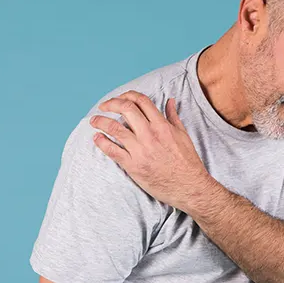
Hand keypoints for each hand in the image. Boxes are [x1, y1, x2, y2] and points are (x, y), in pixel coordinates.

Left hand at [89, 90, 212, 211]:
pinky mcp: (133, 166)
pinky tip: (96, 137)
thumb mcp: (183, 134)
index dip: (127, 95)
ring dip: (101, 121)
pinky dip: (102, 142)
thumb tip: (170, 101)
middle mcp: (150, 135)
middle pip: (126, 109)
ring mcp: (140, 150)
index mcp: (162, 125)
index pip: (141, 101)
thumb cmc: (187, 161)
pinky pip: (113, 151)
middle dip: (111, 104)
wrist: (189, 187)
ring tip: (94, 120)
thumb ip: (173, 116)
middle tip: (103, 106)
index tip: (119, 99)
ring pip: (115, 128)